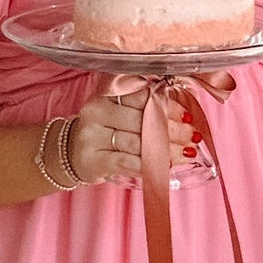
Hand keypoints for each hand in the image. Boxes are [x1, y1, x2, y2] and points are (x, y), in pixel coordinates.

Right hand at [68, 90, 200, 184]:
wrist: (70, 155)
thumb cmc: (103, 132)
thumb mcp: (118, 112)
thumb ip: (144, 107)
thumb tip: (185, 114)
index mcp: (106, 94)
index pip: (142, 96)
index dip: (167, 105)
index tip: (188, 115)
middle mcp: (98, 111)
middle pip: (142, 119)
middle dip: (172, 130)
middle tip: (193, 136)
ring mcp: (92, 136)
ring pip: (137, 143)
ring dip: (165, 150)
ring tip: (186, 153)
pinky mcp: (93, 159)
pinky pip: (126, 162)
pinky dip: (148, 165)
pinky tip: (164, 167)